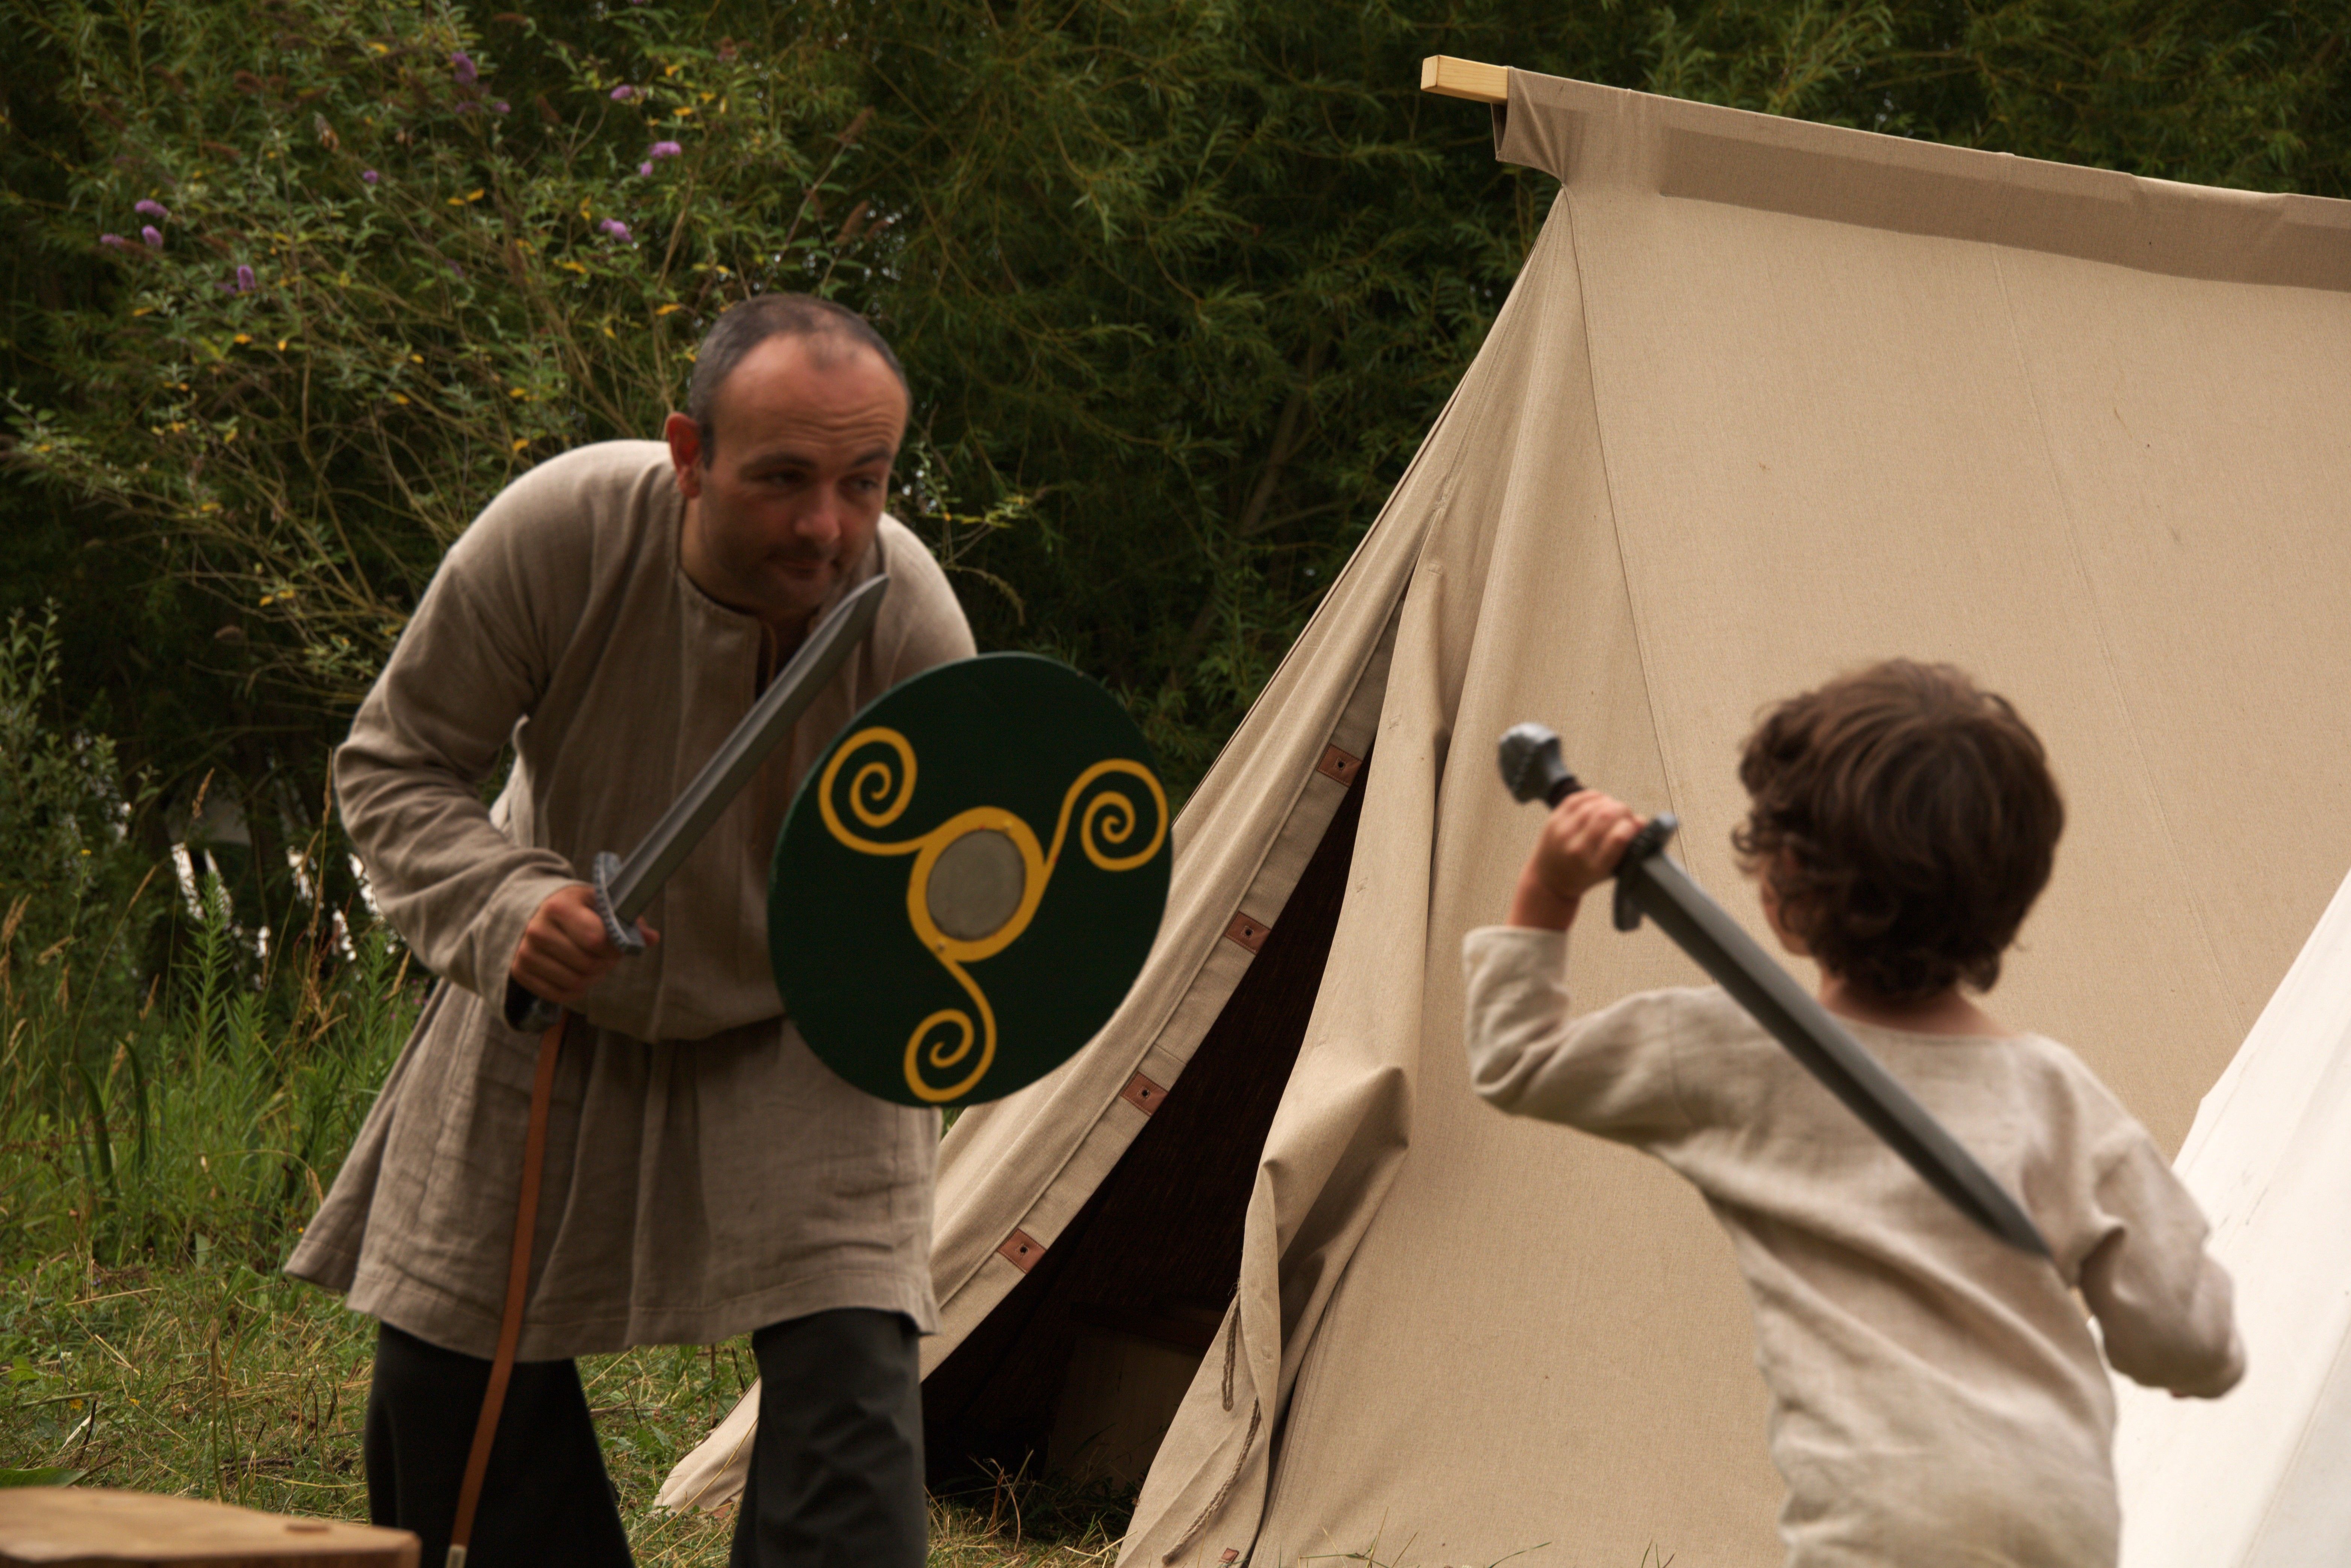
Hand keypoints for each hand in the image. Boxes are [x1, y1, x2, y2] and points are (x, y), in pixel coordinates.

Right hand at [510, 884, 659, 1006]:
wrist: (534, 912)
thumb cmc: (574, 907)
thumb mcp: (599, 902)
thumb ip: (626, 919)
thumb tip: (652, 938)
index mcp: (559, 906)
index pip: (596, 939)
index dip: (614, 947)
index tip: (617, 943)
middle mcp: (537, 930)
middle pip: (587, 964)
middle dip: (606, 963)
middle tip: (607, 956)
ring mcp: (525, 953)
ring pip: (575, 982)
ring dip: (593, 978)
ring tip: (594, 964)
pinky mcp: (520, 972)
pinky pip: (559, 994)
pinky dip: (576, 990)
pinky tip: (578, 974)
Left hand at [1507, 791, 1643, 930]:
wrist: (1549, 881)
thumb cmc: (1585, 875)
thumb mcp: (1609, 870)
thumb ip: (1627, 847)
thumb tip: (1641, 821)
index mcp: (1594, 866)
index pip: (1619, 837)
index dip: (1632, 826)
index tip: (1635, 826)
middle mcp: (1576, 849)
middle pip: (1606, 815)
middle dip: (1623, 810)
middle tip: (1626, 815)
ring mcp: (1562, 832)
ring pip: (1593, 803)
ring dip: (1610, 802)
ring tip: (1614, 810)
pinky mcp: (1553, 820)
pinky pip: (1577, 798)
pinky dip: (1593, 796)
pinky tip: (1600, 802)